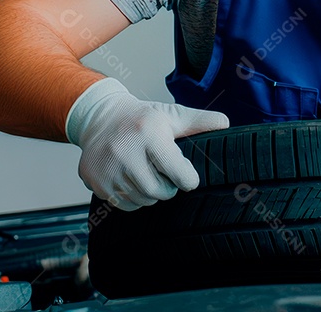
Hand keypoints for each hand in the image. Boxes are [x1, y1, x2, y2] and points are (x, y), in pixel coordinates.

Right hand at [66, 77, 228, 210]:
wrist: (100, 117)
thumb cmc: (142, 118)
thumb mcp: (172, 115)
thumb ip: (200, 121)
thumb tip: (226, 123)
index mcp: (149, 133)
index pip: (179, 173)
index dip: (188, 177)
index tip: (187, 174)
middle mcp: (125, 151)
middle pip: (159, 192)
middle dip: (169, 187)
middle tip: (166, 174)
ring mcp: (107, 169)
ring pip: (142, 200)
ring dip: (151, 193)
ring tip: (147, 173)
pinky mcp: (94, 181)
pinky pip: (123, 205)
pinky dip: (133, 198)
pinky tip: (131, 179)